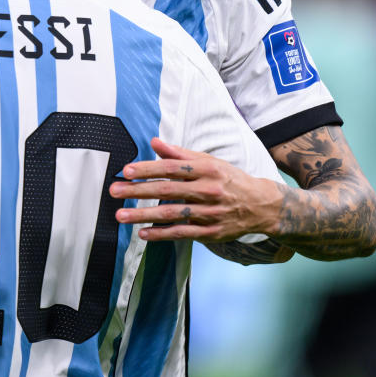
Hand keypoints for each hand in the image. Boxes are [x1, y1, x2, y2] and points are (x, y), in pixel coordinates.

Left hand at [109, 137, 281, 241]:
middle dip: (138, 191)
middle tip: (114, 191)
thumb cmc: (229, 179)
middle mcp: (208, 190)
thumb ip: (179, 154)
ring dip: (143, 215)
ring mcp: (209, 213)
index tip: (126, 170)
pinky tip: (143, 233)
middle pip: (167, 190)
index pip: (171, 168)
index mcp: (206, 169)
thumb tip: (154, 142)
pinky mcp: (210, 233)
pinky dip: (161, 234)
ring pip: (171, 214)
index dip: (147, 169)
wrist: (261, 205)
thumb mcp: (209, 162)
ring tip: (121, 216)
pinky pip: (181, 233)